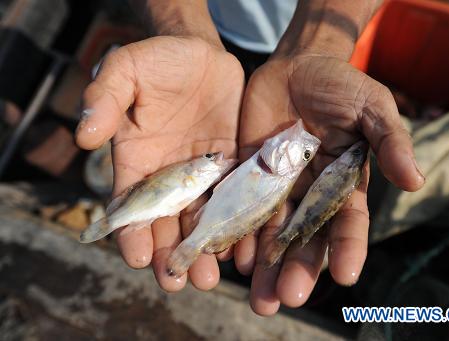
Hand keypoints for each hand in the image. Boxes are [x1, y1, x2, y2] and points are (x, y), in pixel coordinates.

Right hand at [76, 36, 243, 290]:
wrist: (199, 54)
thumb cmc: (156, 60)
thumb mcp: (124, 70)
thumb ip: (104, 98)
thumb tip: (85, 136)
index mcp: (137, 161)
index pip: (130, 204)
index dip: (130, 231)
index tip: (135, 256)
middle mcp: (169, 176)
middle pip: (167, 223)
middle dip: (171, 254)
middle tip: (178, 282)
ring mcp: (202, 174)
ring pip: (202, 219)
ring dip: (204, 248)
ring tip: (210, 276)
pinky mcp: (232, 165)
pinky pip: (235, 198)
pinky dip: (237, 222)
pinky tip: (242, 246)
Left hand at [238, 54, 424, 314]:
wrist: (295, 67)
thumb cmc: (340, 85)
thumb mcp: (371, 106)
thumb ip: (390, 141)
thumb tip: (415, 180)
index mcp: (344, 183)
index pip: (348, 222)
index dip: (348, 248)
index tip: (347, 276)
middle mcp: (311, 193)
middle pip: (306, 238)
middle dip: (298, 269)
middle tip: (288, 298)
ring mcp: (278, 187)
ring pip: (271, 233)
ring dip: (264, 265)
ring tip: (259, 297)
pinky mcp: (249, 176)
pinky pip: (241, 209)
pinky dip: (237, 233)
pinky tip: (231, 257)